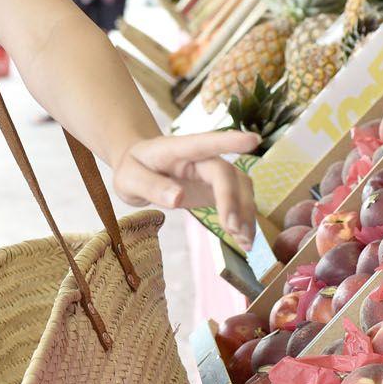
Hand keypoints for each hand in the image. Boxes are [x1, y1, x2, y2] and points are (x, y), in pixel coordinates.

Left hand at [112, 131, 259, 245]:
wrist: (139, 169)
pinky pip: (238, 202)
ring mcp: (212, 173)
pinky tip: (244, 241)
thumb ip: (151, 186)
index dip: (230, 141)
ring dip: (246, 213)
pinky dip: (244, 220)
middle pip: (226, 173)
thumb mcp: (129, 178)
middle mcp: (201, 158)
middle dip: (233, 200)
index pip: (206, 142)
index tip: (253, 141)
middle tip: (231, 229)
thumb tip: (178, 198)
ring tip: (244, 242)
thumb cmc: (134, 169)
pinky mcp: (217, 189)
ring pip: (240, 187)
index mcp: (178, 150)